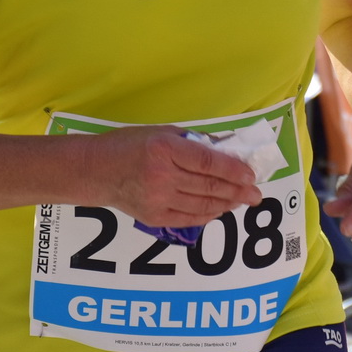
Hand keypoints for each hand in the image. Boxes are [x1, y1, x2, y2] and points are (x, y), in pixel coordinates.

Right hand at [96, 126, 262, 229]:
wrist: (96, 171)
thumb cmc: (129, 145)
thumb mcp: (161, 132)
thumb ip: (193, 141)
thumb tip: (225, 149)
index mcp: (164, 149)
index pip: (207, 161)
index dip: (233, 169)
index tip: (250, 174)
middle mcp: (162, 175)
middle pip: (209, 185)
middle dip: (238, 190)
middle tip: (256, 193)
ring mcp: (158, 199)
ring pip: (203, 204)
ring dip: (228, 203)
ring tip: (243, 201)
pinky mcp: (154, 217)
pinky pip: (190, 218)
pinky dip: (209, 214)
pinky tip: (221, 209)